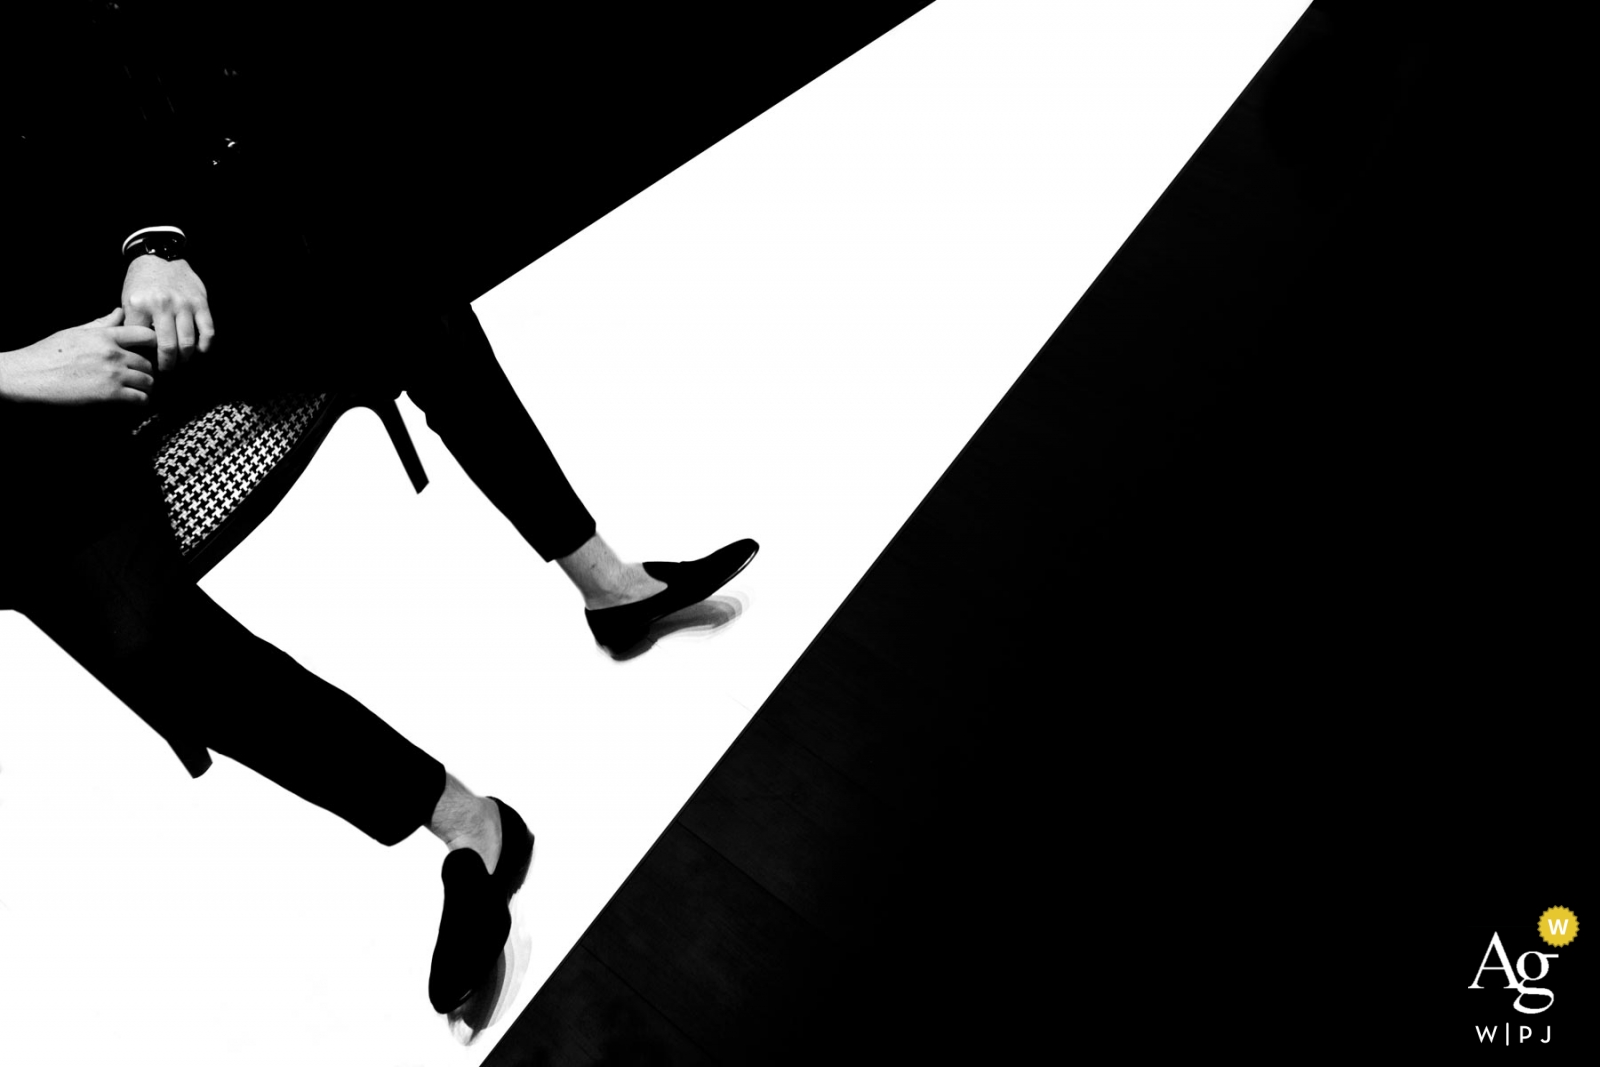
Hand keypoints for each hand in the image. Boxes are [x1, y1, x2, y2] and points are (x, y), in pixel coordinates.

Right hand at [0, 308, 157, 405]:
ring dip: (146, 387)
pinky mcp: (110, 394)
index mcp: (105, 335)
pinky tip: (134, 402)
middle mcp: (112, 352)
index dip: (153, 345)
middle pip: (149, 362)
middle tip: (142, 377)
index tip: (151, 354)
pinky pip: (140, 398)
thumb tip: (119, 312)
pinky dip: (141, 401)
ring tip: (139, 390)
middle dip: (148, 371)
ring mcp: (112, 373)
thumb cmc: (47, 353)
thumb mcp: (75, 332)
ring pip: (148, 381)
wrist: (26, 375)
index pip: (146, 335)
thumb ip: (101, 324)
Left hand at [121, 255, 214, 371]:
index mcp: (139, 305)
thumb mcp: (128, 301)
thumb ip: (132, 324)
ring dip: (185, 358)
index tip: (146, 364)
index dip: (144, 357)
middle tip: (166, 370)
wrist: (160, 257)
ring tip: (181, 361)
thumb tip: (137, 352)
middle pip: (167, 348)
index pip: (142, 342)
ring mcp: (183, 304)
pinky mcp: (200, 303)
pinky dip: (204, 346)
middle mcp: (162, 305)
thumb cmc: (141, 283)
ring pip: (188, 343)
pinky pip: (207, 332)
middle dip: (167, 365)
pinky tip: (198, 351)